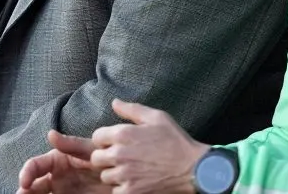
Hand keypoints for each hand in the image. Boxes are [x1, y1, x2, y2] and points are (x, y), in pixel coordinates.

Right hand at [18, 132, 107, 193]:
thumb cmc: (107, 159)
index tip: (24, 184)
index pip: (35, 166)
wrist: (123, 178)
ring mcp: (61, 192)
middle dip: (24, 191)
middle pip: (32, 186)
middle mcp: (54, 178)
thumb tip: (50, 134)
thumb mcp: (90, 150)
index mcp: (56, 161)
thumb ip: (71, 144)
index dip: (26, 173)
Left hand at [89, 100, 207, 193]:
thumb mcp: (156, 117)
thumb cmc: (175, 140)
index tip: (114, 142)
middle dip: (105, 156)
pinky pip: (116, 190)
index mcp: (123, 134)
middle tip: (120, 156)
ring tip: (128, 169)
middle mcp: (120, 154)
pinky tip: (134, 180)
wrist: (191, 168)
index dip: (105, 139)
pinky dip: (122, 187)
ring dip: (113, 172)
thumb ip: (132, 109)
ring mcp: (125, 175)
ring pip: (105, 175)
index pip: (97, 137)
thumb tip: (114, 103)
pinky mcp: (131, 191)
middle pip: (96, 158)